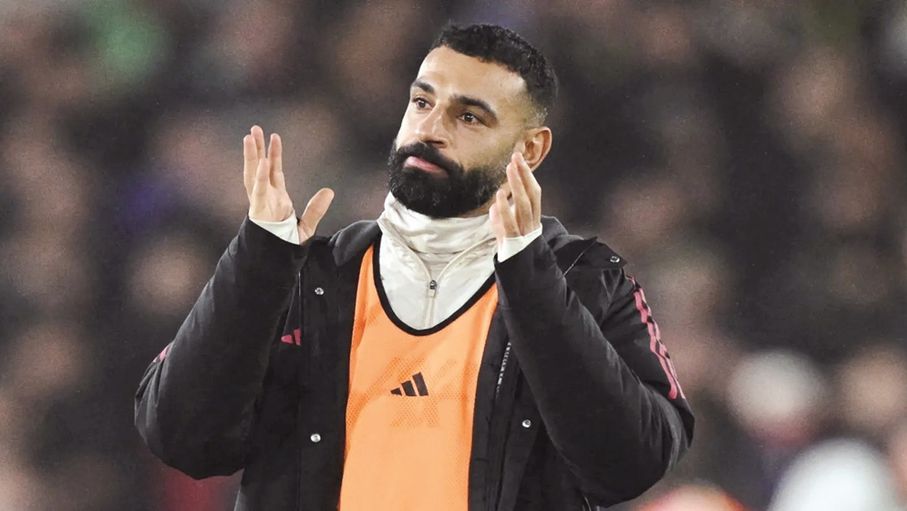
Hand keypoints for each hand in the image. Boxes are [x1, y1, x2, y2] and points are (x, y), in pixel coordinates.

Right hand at [243, 125, 333, 241]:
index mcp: (276, 199)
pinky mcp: (259, 212)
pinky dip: (259, 177)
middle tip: (254, 129)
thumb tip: (329, 191)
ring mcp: (260, 204)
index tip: (275, 138)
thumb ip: (316, 208)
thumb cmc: (286, 245)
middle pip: (259, 168)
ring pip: (253, 175)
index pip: (274, 172)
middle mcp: (265, 198)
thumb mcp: (306, 226)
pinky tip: (260, 162)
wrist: (276, 262)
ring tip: (250, 136)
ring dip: (251, 156)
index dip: (274, 155)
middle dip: (256, 149)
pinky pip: (258, 192)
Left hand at [489, 152, 540, 246]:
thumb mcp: (507, 234)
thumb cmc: (514, 255)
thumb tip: (494, 207)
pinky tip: (499, 197)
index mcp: (533, 221)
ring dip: (517, 186)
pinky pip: (509, 224)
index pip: (534, 194)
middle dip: (524, 176)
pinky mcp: (515, 244)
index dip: (527, 176)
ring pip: (524, 206)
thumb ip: (501, 220)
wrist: (521, 280)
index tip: (519, 160)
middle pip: (532, 195)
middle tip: (515, 158)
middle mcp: (532, 225)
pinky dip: (504, 209)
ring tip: (510, 170)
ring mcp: (525, 234)